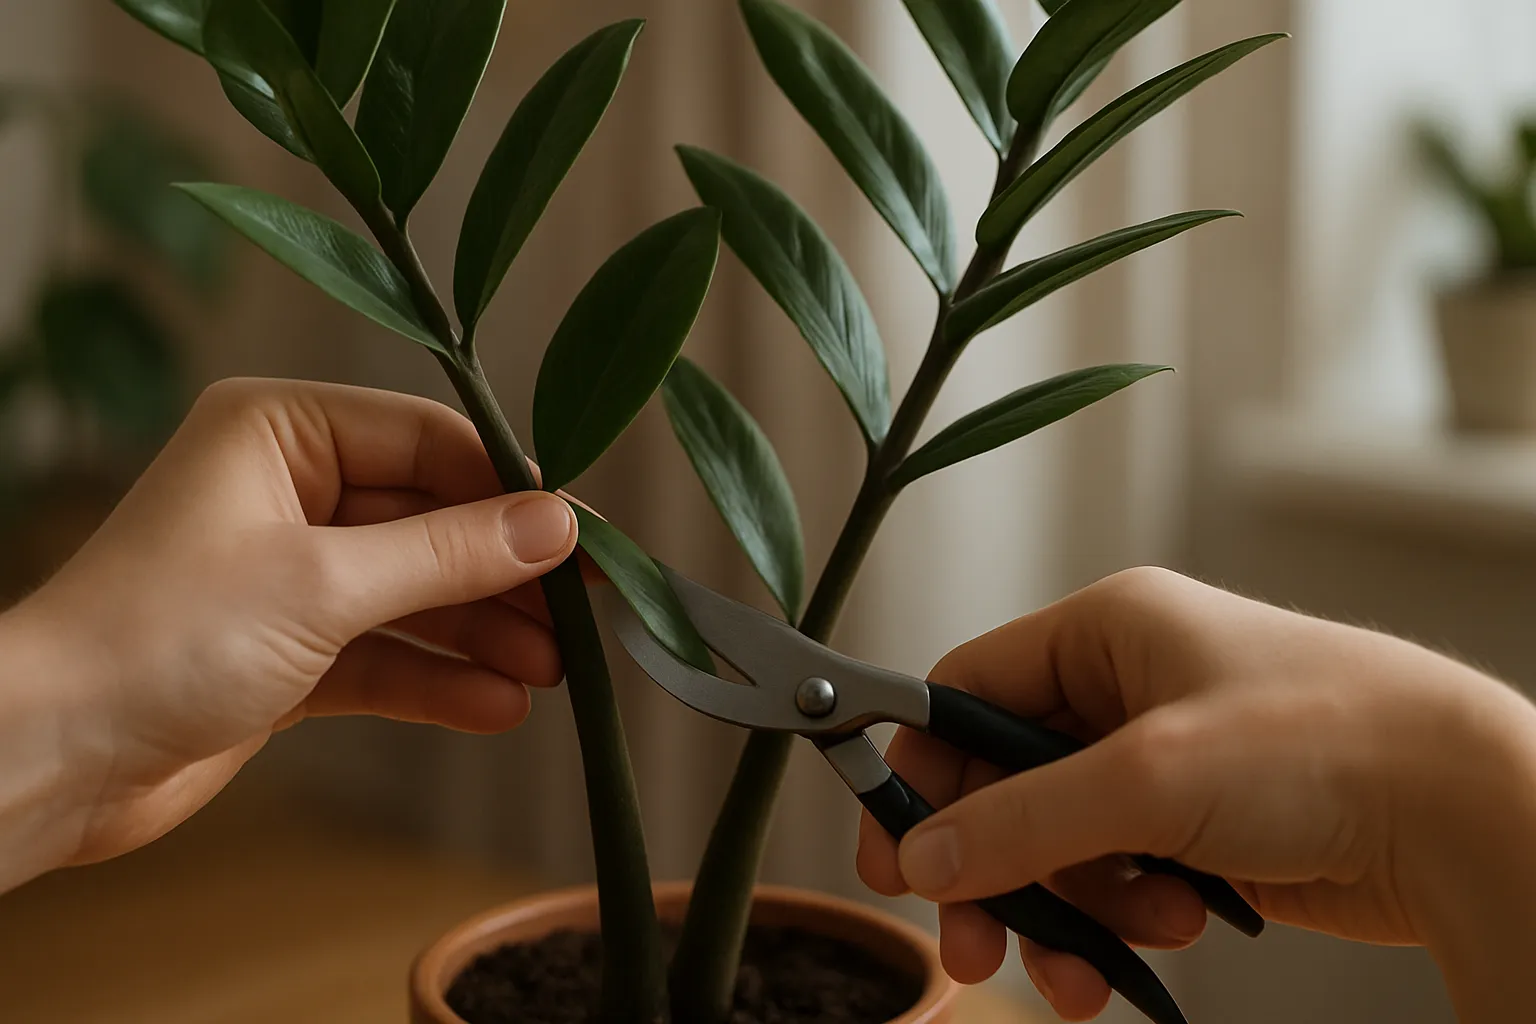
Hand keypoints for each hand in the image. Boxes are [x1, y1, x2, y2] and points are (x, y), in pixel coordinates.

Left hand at [0, 379, 576, 887]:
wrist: (50, 758)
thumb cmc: (161, 639)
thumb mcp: (325, 583)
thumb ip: (450, 554)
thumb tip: (557, 527)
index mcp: (280, 432)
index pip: (429, 441)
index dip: (511, 491)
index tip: (584, 539)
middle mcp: (288, 491)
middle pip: (433, 520)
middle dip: (504, 574)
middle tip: (583, 616)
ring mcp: (290, 573)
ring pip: (416, 592)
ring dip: (483, 633)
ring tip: (555, 673)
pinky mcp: (288, 649)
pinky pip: (386, 652)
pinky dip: (439, 679)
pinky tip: (499, 707)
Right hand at [856, 568, 1535, 1021]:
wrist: (1463, 815)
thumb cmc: (1325, 744)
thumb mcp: (1151, 777)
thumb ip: (1022, 820)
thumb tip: (920, 856)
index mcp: (1105, 630)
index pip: (965, 693)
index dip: (920, 773)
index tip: (893, 853)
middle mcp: (1125, 688)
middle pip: (1002, 783)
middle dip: (990, 868)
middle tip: (971, 941)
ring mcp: (1162, 759)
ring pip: (1057, 843)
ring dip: (1065, 907)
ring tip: (1093, 959)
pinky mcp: (1196, 824)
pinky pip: (1114, 876)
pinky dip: (1120, 917)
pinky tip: (1168, 929)